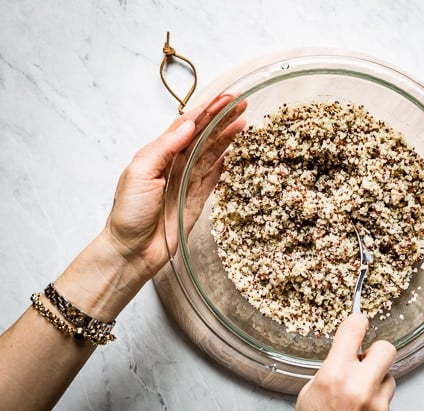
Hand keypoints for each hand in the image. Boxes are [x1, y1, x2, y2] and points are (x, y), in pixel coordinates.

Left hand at [103, 94, 246, 279]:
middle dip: (222, 118)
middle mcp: (174, 163)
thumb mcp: (139, 173)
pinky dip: (225, 162)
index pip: (187, 124)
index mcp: (158, 152)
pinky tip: (235, 150)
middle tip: (242, 104)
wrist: (132, 250)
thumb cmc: (129, 213)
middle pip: (204, 135)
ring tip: (244, 122)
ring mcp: (187, 180)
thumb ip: (164, 147)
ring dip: (227, 136)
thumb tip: (188, 125)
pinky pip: (215, 175)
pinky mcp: (197, 198)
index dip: (207, 109)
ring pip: (212, 152)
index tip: (226, 97)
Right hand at [288, 314, 397, 410]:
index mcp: (335, 376)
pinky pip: (389, 406)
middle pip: (387, 348)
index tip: (358, 322)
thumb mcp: (309, 392)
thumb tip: (349, 354)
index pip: (355, 328)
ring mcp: (380, 408)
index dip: (357, 321)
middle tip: (364, 363)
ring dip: (377, 385)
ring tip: (357, 402)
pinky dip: (378, 410)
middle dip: (375, 353)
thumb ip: (333, 368)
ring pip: (390, 379)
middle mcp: (361, 389)